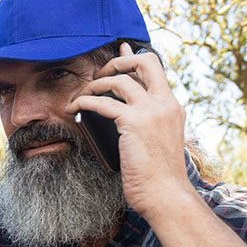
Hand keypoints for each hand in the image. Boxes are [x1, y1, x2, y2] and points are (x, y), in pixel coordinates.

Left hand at [64, 42, 191, 219]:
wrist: (166, 195)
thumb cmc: (159, 178)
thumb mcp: (160, 143)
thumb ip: (150, 126)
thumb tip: (129, 120)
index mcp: (172, 107)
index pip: (156, 70)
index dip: (136, 57)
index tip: (122, 50)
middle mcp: (165, 104)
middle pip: (144, 61)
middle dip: (118, 61)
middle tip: (99, 75)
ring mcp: (151, 111)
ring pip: (119, 79)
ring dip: (95, 84)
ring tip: (81, 96)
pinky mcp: (134, 122)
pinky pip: (102, 102)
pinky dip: (84, 102)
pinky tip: (74, 108)